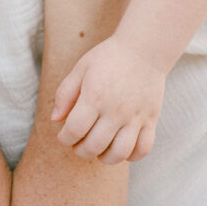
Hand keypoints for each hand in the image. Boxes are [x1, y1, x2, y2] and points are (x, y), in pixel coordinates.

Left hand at [53, 34, 164, 163]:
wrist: (145, 48)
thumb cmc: (109, 57)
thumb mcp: (81, 69)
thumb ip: (65, 94)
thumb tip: (55, 120)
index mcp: (95, 97)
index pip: (74, 131)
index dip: (64, 138)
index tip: (64, 135)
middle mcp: (115, 110)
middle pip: (94, 147)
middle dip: (80, 150)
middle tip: (78, 143)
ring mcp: (135, 117)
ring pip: (119, 153)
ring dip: (104, 158)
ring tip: (99, 149)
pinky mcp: (151, 119)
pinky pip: (143, 148)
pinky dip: (132, 156)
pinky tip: (121, 148)